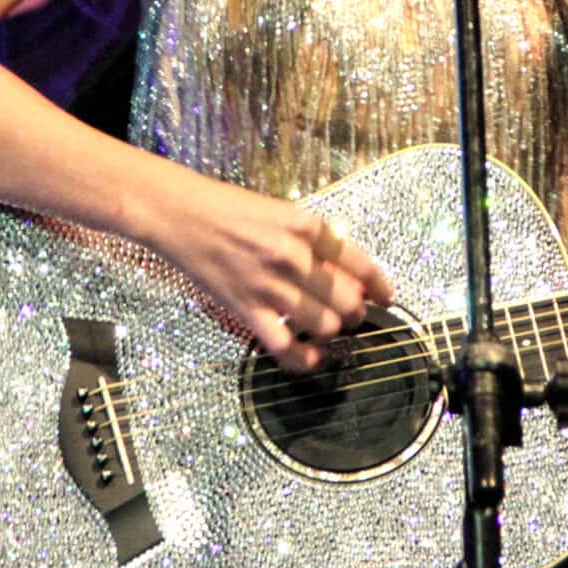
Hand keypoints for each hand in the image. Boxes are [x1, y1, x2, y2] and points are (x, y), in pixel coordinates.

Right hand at [151, 174, 393, 374]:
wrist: (181, 214)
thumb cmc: (229, 209)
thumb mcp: (281, 211)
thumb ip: (314, 238)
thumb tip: (347, 267)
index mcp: (306, 228)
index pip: (360, 263)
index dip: (380, 286)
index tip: (386, 298)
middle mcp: (294, 257)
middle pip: (348, 301)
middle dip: (356, 313)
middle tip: (350, 315)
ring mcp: (270, 285)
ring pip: (324, 326)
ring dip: (331, 333)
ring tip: (325, 329)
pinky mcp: (246, 309)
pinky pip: (286, 348)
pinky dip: (304, 359)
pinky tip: (311, 357)